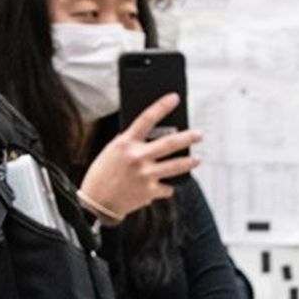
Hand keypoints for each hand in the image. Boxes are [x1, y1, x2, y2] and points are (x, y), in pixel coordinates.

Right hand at [80, 96, 200, 220]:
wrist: (98, 200)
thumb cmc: (105, 172)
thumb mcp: (114, 150)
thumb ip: (132, 143)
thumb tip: (153, 138)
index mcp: (126, 142)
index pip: (147, 118)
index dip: (162, 106)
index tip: (175, 98)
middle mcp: (137, 156)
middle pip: (169, 143)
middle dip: (188, 137)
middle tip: (199, 135)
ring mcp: (146, 174)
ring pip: (176, 166)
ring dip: (190, 162)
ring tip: (198, 159)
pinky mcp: (150, 191)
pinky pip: (167, 187)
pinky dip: (166, 186)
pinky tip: (161, 186)